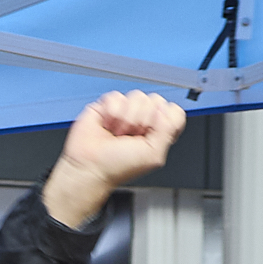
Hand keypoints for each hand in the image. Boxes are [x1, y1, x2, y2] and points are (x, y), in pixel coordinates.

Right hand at [43, 90, 186, 226]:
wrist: (89, 167)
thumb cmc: (116, 167)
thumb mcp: (154, 155)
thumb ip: (169, 130)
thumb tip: (162, 109)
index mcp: (158, 133)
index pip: (173, 111)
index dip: (164, 119)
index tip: (151, 134)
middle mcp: (143, 121)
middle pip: (156, 101)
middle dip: (142, 120)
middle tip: (130, 137)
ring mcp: (126, 112)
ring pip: (137, 96)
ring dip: (126, 118)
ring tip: (117, 133)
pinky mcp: (108, 106)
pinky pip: (117, 96)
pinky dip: (111, 112)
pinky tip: (107, 125)